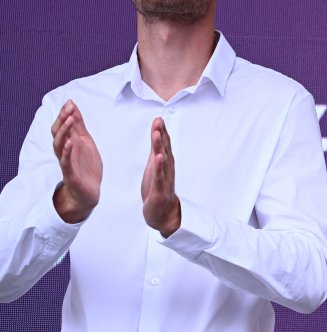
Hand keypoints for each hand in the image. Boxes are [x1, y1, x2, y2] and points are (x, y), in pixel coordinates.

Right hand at [51, 100, 101, 223]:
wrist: (89, 191)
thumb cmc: (86, 165)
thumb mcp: (85, 142)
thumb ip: (79, 127)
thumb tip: (73, 108)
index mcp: (69, 142)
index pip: (62, 126)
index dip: (65, 114)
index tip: (70, 101)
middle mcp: (64, 151)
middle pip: (58, 133)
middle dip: (62, 120)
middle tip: (69, 107)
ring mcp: (66, 162)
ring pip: (59, 145)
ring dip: (64, 132)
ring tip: (69, 120)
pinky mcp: (71, 173)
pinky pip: (65, 162)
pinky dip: (67, 152)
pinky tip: (70, 142)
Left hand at [141, 117, 181, 236]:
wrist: (163, 213)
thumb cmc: (158, 188)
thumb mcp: (155, 167)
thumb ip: (156, 150)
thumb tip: (156, 132)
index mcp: (164, 163)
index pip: (163, 144)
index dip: (161, 131)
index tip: (158, 118)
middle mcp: (167, 169)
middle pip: (164, 149)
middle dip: (161, 134)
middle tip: (159, 120)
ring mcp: (164, 179)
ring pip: (162, 161)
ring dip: (160, 147)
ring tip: (157, 134)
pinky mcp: (159, 190)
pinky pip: (159, 177)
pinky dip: (159, 167)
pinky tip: (158, 158)